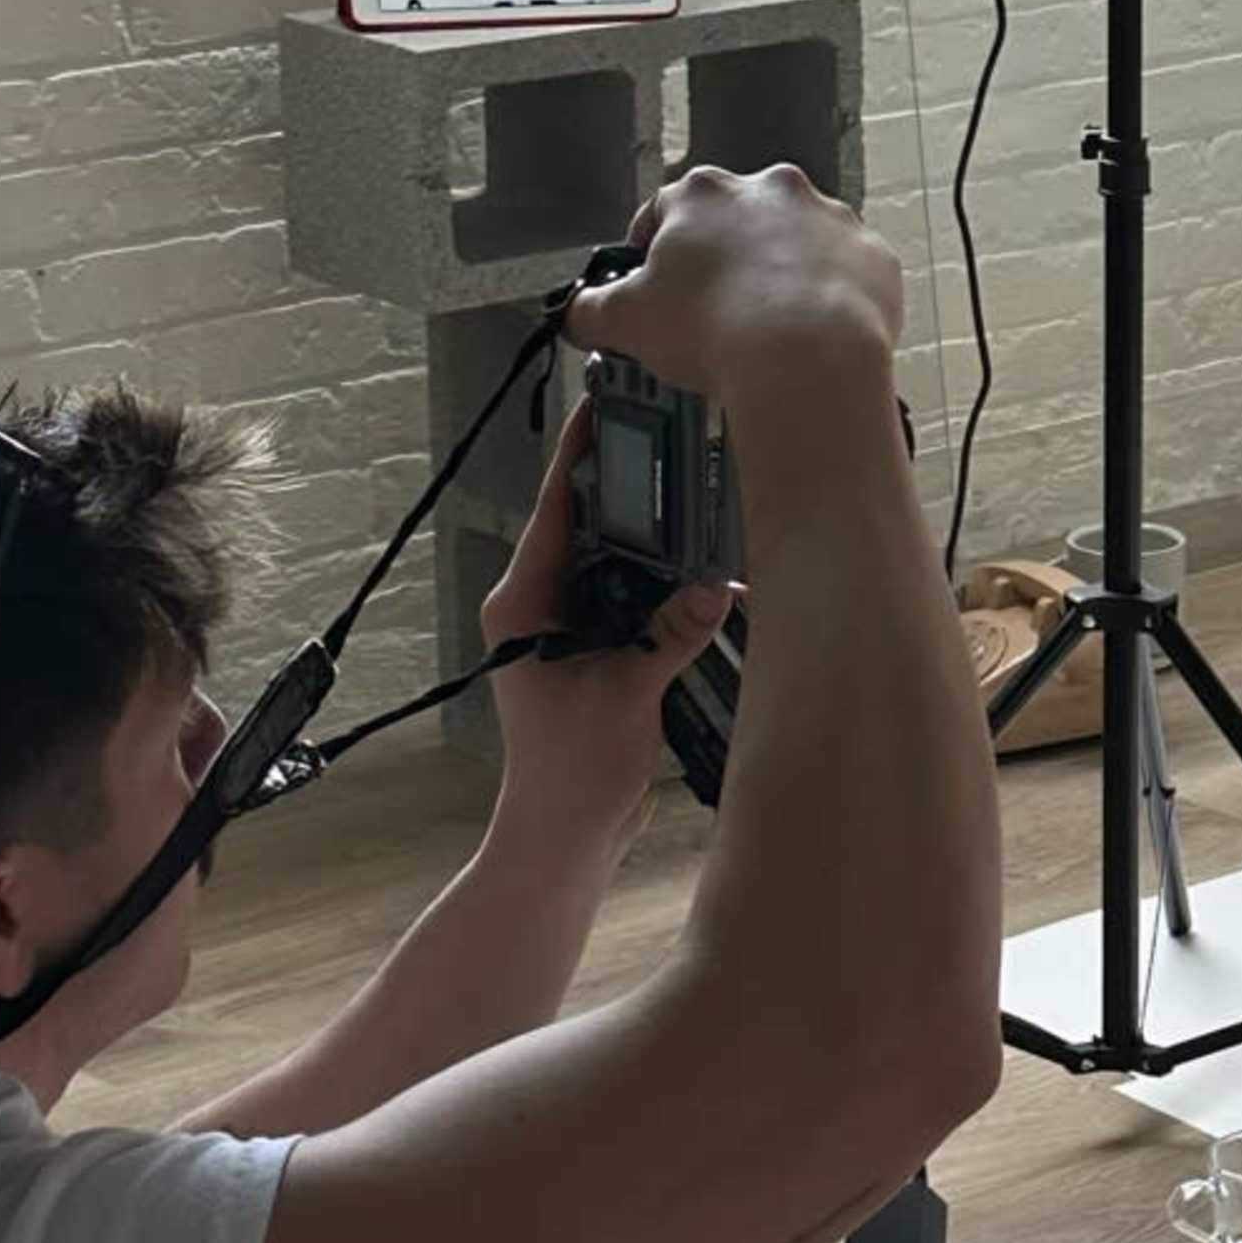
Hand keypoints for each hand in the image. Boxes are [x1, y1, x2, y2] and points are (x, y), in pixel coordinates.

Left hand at [478, 402, 731, 837]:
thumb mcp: (624, 696)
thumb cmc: (568, 774)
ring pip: (620, 562)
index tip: (602, 405)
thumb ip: (670, 636)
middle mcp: (540, 607)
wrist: (566, 837)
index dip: (578, 457)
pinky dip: (672, 589)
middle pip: (592, 527)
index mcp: (523, 605)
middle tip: (677, 443)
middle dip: (635, 493)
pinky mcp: (601, 651)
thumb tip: (717, 585)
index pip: (555, 511)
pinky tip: (716, 580)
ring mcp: (570, 628)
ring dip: (662, 544)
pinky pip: (636, 600)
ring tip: (705, 502)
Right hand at [569, 162, 904, 425]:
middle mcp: (770, 191)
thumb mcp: (625, 321)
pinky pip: (846, 275)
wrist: (808, 358)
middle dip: (722, 263)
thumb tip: (577, 313)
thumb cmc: (716, 330)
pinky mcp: (871, 256)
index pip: (662, 212)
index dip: (651, 252)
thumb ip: (590, 310)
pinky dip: (831, 300)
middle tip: (712, 315)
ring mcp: (828, 219)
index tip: (652, 287)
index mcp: (704, 195)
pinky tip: (814, 338)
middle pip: (734, 224)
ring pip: (795, 246)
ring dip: (781, 277)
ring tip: (768, 332)